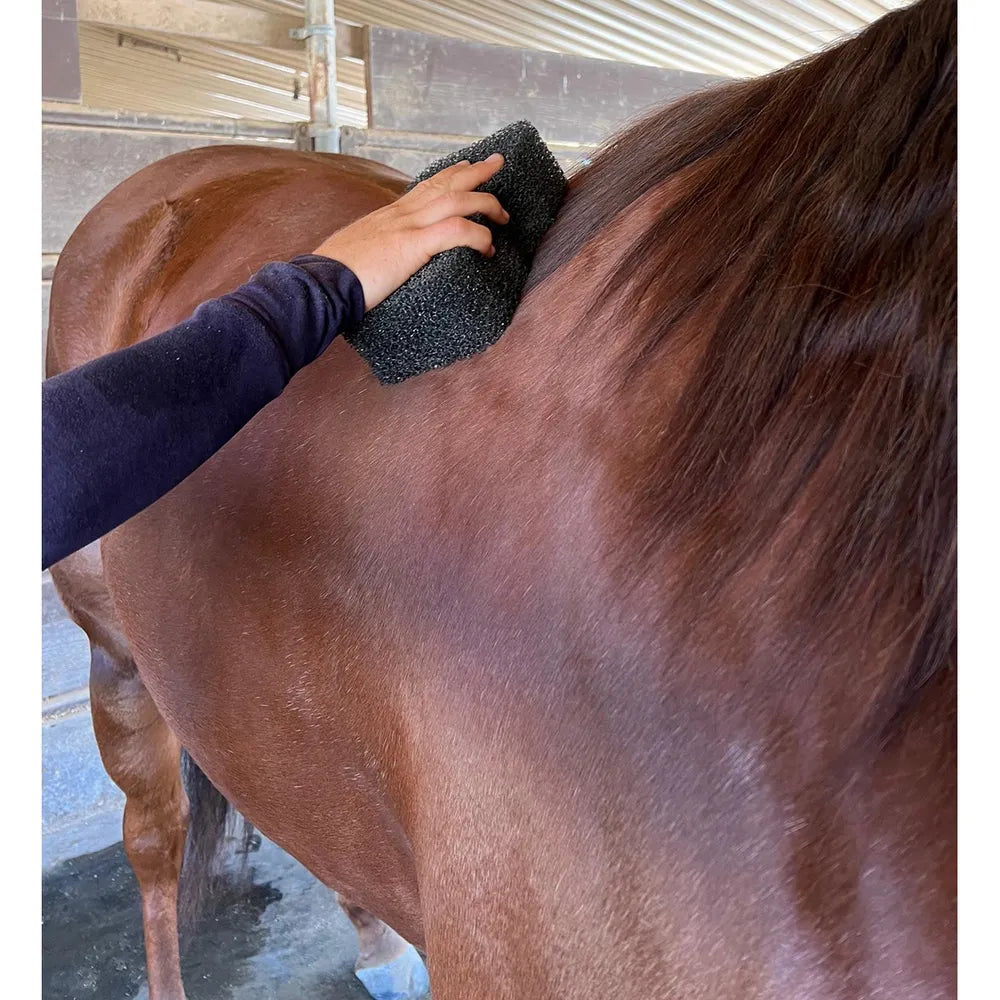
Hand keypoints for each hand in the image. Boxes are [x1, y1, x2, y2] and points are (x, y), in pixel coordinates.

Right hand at [312, 153, 507, 309]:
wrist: (321, 283)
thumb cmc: (336, 277)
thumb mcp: (359, 254)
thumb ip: (376, 252)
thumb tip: (383, 263)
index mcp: (389, 215)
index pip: (425, 185)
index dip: (449, 173)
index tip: (468, 165)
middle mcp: (400, 213)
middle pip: (445, 182)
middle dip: (476, 171)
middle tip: (497, 162)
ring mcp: (407, 226)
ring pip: (457, 200)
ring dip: (486, 203)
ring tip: (503, 215)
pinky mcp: (412, 245)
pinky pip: (456, 232)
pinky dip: (478, 237)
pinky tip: (488, 247)